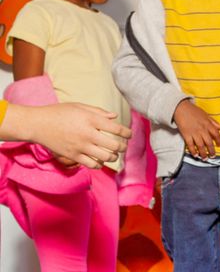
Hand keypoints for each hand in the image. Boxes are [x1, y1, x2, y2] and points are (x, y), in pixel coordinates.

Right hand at [1, 103, 131, 168]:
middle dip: (122, 147)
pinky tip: (100, 161)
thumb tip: (115, 117)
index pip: (116, 128)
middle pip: (114, 145)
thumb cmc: (59, 112)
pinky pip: (92, 165)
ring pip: (105, 157)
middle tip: (123, 146)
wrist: (38, 124)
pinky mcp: (73, 156)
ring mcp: (80, 147)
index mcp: (91, 120)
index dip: (127, 133)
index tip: (129, 135)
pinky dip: (100, 164)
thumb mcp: (79, 106)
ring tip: (113, 154)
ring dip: (113, 157)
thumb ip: (99, 112)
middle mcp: (88, 134)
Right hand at [173, 100, 219, 158]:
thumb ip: (213, 122)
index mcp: (207, 124)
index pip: (216, 134)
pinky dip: (193, 151)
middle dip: (212, 151)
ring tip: (205, 159)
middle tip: (213, 156)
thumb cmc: (193, 110)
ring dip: (203, 153)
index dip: (219, 140)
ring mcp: (194, 133)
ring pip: (200, 146)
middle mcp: (202, 129)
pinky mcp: (186, 135)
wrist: (181, 108)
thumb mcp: (205, 114)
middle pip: (209, 142)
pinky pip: (190, 145)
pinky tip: (195, 155)